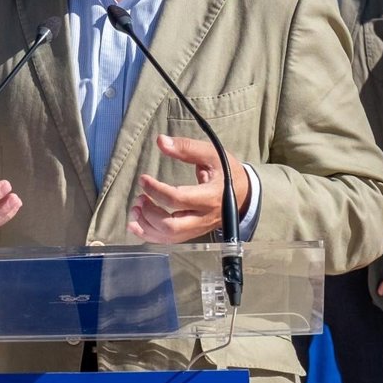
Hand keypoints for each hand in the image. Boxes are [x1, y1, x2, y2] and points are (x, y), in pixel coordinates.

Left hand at [127, 134, 251, 243]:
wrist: (245, 193)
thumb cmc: (228, 172)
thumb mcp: (212, 154)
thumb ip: (187, 148)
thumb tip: (160, 141)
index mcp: (211, 196)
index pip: (179, 198)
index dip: (156, 190)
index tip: (143, 180)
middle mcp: (204, 217)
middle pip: (172, 225)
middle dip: (150, 213)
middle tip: (140, 198)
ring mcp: (199, 228)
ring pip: (169, 237)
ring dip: (147, 226)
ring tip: (136, 209)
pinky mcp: (194, 233)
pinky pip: (170, 241)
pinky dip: (150, 235)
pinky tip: (137, 225)